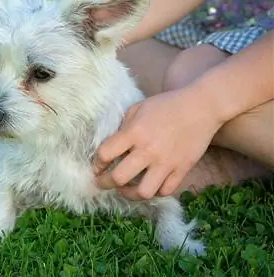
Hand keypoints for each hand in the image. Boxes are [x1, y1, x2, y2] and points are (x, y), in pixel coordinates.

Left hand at [94, 87, 223, 199]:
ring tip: (125, 189)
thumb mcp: (138, 108)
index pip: (105, 154)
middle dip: (105, 183)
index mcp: (134, 133)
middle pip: (119, 178)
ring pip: (143, 192)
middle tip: (103, 182)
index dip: (97, 163)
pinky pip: (165, 191)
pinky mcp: (182, 169)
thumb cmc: (166, 105)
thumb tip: (111, 145)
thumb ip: (123, 127)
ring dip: (129, 193)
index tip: (97, 166)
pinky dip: (155, 191)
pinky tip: (148, 184)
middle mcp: (148, 150)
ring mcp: (166, 163)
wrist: (202, 107)